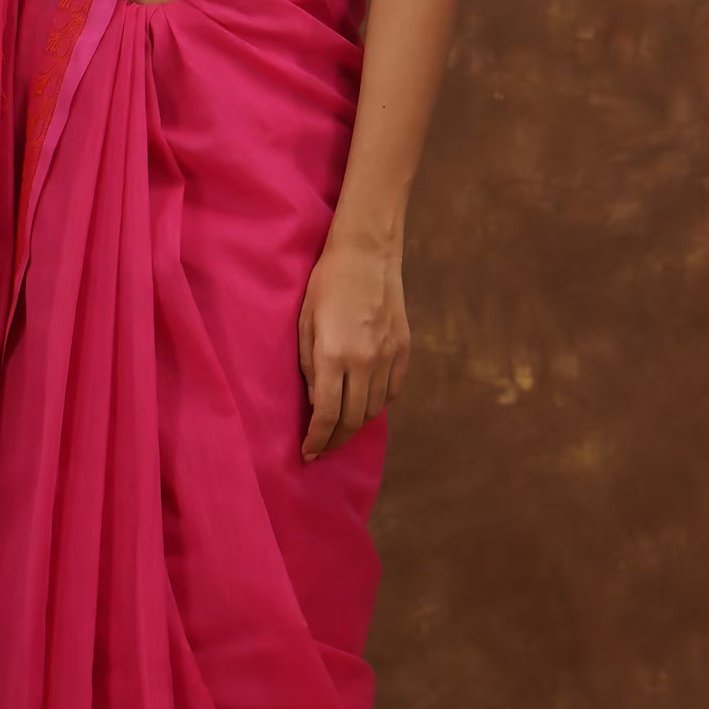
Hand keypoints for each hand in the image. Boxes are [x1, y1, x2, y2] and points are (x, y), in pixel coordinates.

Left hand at [298, 236, 408, 459]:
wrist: (366, 254)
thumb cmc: (326, 284)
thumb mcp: (305, 324)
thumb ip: (309, 366)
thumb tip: (316, 403)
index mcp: (333, 356)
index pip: (326, 414)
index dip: (317, 440)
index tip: (308, 454)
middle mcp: (364, 362)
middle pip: (352, 419)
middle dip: (335, 440)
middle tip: (322, 450)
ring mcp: (387, 357)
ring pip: (374, 409)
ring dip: (355, 426)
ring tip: (341, 432)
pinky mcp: (403, 349)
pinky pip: (392, 391)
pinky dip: (378, 404)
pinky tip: (365, 405)